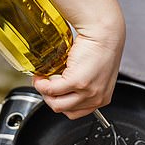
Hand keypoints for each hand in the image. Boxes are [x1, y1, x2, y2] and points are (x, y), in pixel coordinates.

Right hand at [24, 0, 125, 118]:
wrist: (104, 31)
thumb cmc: (101, 45)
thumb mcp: (95, 73)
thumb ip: (83, 85)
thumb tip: (61, 88)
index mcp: (102, 98)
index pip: (76, 113)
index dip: (61, 103)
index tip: (54, 93)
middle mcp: (97, 98)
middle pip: (64, 110)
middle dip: (50, 98)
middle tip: (45, 84)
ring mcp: (88, 91)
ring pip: (56, 104)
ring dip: (44, 93)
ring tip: (42, 80)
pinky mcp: (78, 81)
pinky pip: (51, 90)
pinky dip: (42, 84)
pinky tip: (41, 76)